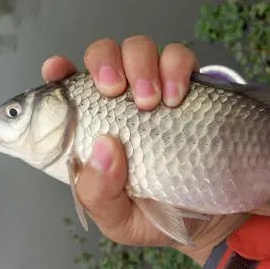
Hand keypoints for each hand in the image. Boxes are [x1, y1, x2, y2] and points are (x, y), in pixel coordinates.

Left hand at [41, 35, 248, 264]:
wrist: (212, 220)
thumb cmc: (155, 216)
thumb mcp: (118, 219)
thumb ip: (98, 193)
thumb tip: (104, 146)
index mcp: (93, 130)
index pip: (66, 90)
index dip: (57, 72)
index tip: (57, 70)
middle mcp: (120, 103)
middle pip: (103, 55)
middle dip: (104, 62)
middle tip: (114, 91)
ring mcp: (155, 90)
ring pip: (139, 48)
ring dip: (140, 65)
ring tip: (151, 102)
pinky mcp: (189, 87)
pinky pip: (179, 57)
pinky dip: (176, 68)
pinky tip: (177, 97)